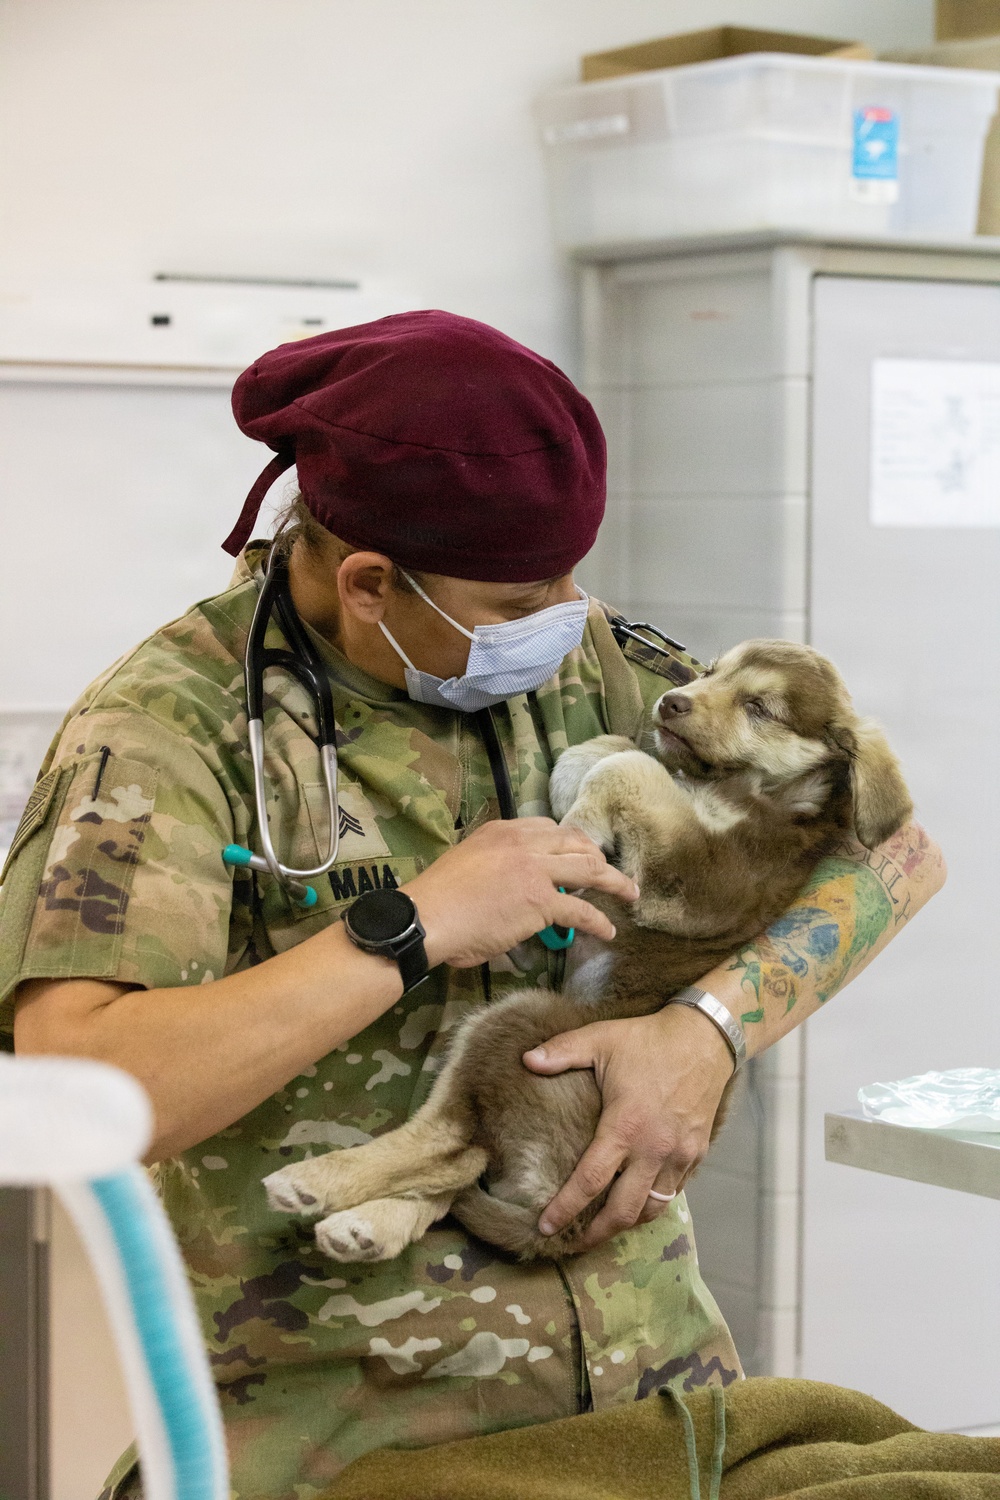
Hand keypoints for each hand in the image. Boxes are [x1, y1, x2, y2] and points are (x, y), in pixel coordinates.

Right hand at [404, 818, 638, 969]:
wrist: (426, 918)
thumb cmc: (437, 900)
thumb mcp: (468, 862)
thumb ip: (496, 866)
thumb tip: (511, 888)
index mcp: (503, 831)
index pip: (549, 829)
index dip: (570, 844)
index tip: (579, 857)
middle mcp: (523, 842)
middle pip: (577, 842)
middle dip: (600, 857)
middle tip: (612, 874)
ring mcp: (534, 869)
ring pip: (590, 868)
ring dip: (615, 882)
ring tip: (629, 893)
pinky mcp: (540, 900)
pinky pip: (581, 909)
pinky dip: (599, 920)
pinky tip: (608, 930)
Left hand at [522, 1003, 733, 1250]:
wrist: (705, 1037)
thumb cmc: (649, 1039)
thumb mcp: (600, 1038)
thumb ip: (561, 1051)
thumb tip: (525, 1059)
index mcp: (624, 1127)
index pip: (590, 1181)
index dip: (565, 1209)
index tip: (546, 1226)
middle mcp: (653, 1149)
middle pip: (624, 1211)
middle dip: (597, 1233)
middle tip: (574, 1243)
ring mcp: (679, 1155)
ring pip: (652, 1207)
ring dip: (628, 1222)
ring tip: (606, 1226)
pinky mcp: (697, 1153)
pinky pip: (674, 1190)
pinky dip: (654, 1201)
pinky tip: (639, 1199)